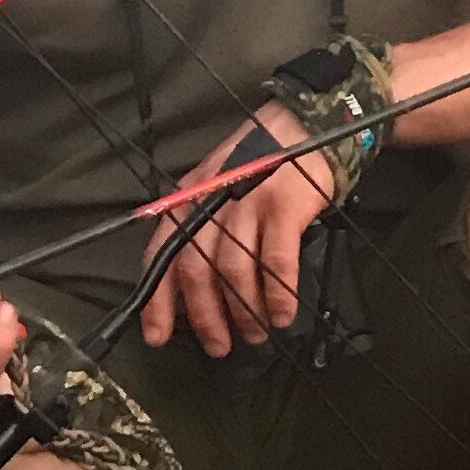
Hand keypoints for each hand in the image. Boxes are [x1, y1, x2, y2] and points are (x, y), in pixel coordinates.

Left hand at [141, 99, 341, 358]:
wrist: (311, 124)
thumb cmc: (266, 162)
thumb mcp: (220, 187)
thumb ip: (205, 227)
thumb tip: (196, 288)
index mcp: (190, 198)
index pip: (162, 255)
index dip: (158, 301)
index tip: (159, 337)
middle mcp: (212, 200)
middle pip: (197, 269)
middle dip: (206, 317)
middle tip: (220, 346)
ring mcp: (248, 201)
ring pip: (234, 270)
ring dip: (244, 311)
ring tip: (257, 332)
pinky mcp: (285, 205)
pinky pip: (276, 262)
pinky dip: (278, 295)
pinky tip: (283, 314)